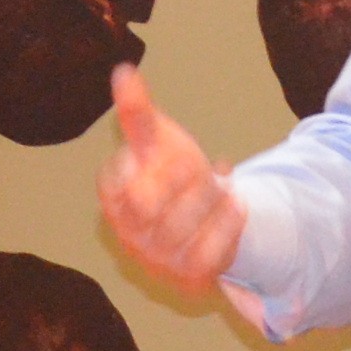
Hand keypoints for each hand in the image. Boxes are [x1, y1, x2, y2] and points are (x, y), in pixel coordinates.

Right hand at [96, 66, 248, 290]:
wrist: (210, 218)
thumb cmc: (173, 174)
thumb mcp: (157, 140)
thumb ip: (138, 113)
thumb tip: (124, 73)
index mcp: (113, 200)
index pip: (117, 182)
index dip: (146, 162)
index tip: (169, 151)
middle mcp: (128, 235)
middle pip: (149, 204)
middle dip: (180, 177)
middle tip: (196, 164)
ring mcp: (156, 259)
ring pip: (180, 228)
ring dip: (207, 197)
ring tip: (221, 181)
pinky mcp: (188, 277)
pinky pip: (209, 252)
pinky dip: (227, 223)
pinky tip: (236, 203)